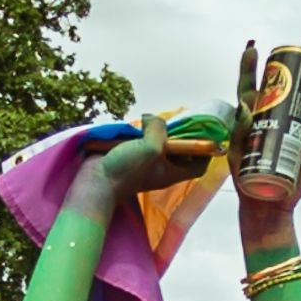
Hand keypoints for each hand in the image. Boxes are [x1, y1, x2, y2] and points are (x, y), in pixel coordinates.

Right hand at [88, 108, 229, 199]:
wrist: (96, 181)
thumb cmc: (127, 170)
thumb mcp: (151, 147)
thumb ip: (159, 129)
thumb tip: (152, 119)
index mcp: (172, 172)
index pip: (198, 165)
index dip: (204, 152)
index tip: (203, 135)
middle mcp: (162, 169)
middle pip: (179, 152)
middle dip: (177, 136)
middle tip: (173, 122)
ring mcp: (146, 164)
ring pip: (159, 144)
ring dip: (155, 132)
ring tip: (150, 123)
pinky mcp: (131, 157)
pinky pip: (141, 143)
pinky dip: (140, 134)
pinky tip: (135, 127)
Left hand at [230, 49, 300, 206]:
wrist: (264, 202)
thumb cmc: (245, 176)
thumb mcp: (237, 152)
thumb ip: (240, 129)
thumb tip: (246, 105)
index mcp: (251, 115)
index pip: (250, 85)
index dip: (250, 65)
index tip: (253, 46)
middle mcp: (273, 117)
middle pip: (284, 88)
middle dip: (295, 68)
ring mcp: (291, 129)